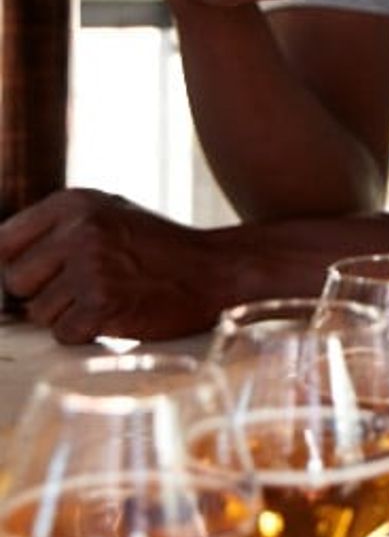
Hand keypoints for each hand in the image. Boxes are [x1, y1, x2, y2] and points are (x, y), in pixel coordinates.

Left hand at [0, 191, 230, 342]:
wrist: (218, 270)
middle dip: (45, 292)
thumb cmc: (160, 249)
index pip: (4, 242)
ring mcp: (90, 266)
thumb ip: (57, 230)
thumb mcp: (108, 215)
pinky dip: (89, 333)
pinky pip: (64, 334)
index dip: (23, 265)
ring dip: (69, 315)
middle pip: (16, 281)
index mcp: (74, 202)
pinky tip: (119, 313)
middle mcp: (78, 229)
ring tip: (111, 296)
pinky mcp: (101, 304)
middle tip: (88, 286)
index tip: (45, 275)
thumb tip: (1, 265)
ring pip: (39, 313)